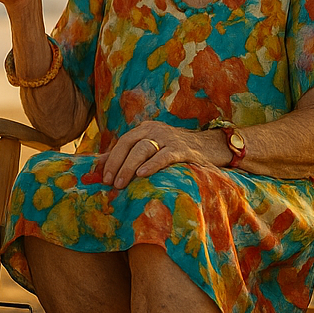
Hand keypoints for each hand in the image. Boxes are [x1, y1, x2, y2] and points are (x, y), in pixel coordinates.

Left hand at [97, 122, 225, 188]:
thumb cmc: (177, 150)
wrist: (210, 146)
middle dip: (117, 164)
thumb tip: (103, 165)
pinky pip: (164, 156)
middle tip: (110, 183)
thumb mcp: (153, 148)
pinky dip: (152, 165)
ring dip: (129, 167)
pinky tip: (142, 174)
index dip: (111, 158)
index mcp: (145, 128)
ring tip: (121, 183)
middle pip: (129, 144)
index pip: (123, 141)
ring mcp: (168, 137)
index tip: (103, 176)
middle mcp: (155, 130)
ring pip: (143, 149)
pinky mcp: (182, 148)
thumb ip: (130, 154)